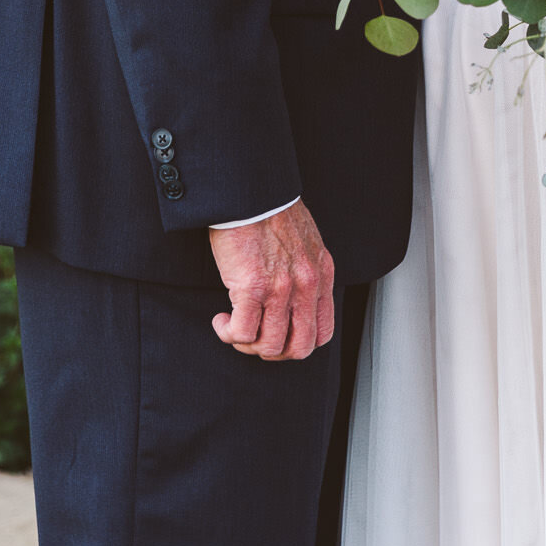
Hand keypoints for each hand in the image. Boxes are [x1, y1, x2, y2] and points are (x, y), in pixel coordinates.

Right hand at [210, 200, 334, 361]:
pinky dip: (229, 333)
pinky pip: (243, 333)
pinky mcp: (252, 288)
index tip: (278, 335)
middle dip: (273, 352)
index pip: (322, 333)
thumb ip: (305, 273)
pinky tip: (222, 319)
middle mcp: (306, 286)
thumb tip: (292, 301)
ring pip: (270, 346)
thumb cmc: (270, 212)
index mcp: (321, 276)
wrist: (251, 193)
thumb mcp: (305, 244)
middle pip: (299, 348)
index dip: (298, 344)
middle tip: (254, 339)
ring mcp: (281, 289)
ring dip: (248, 345)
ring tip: (234, 327)